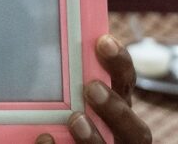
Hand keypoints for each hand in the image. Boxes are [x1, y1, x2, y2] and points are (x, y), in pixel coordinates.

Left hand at [36, 35, 151, 143]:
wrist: (54, 136)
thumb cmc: (61, 118)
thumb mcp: (71, 96)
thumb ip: (69, 79)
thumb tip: (41, 42)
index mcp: (117, 110)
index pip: (126, 84)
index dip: (120, 64)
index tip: (103, 42)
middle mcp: (120, 137)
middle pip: (136, 130)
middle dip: (115, 108)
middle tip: (92, 88)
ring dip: (94, 137)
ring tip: (75, 120)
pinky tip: (45, 139)